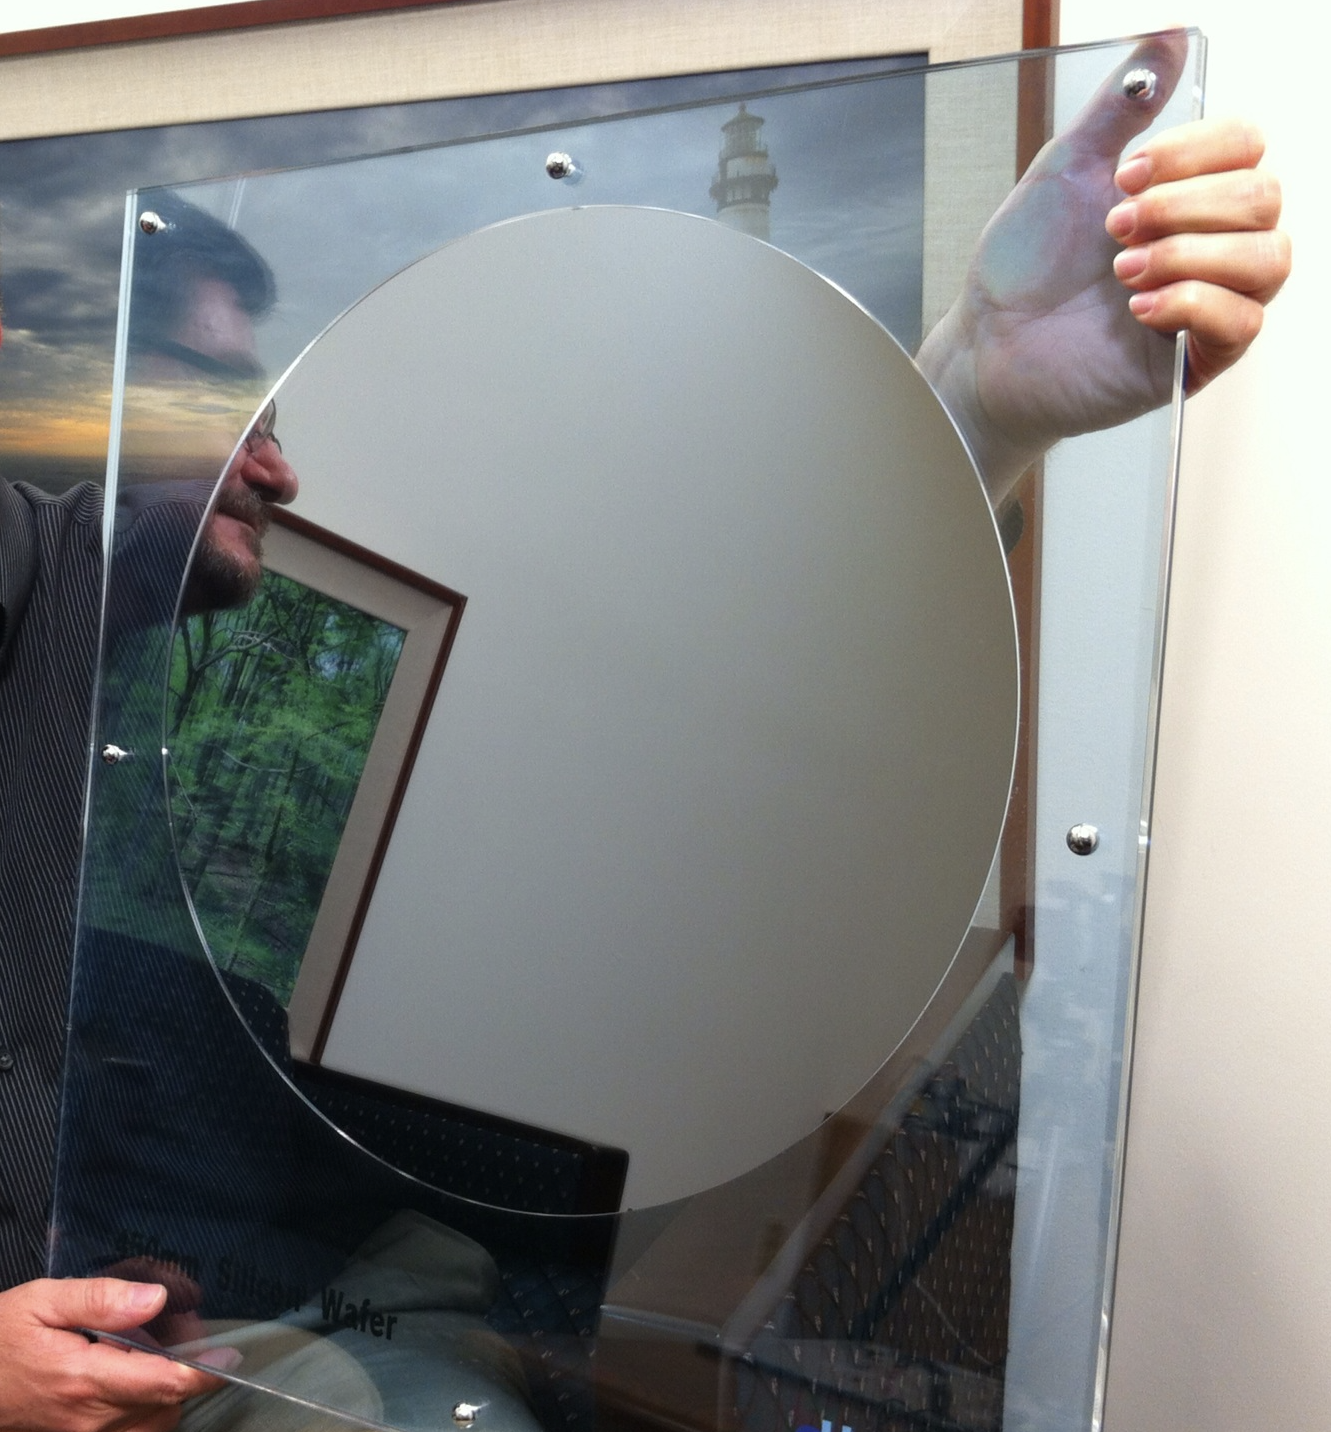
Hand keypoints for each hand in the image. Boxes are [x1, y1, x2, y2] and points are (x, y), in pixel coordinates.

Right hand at [0, 1278, 228, 1431]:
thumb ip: (100, 1299)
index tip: (233, 1356)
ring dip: (168, 1391)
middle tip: (187, 1332)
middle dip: (187, 1371)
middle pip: (165, 1404)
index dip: (204, 1372)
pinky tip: (139, 1378)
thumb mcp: (43, 1302)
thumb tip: (155, 1298)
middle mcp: (88, 1417)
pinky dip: (148, 1408)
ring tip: (160, 1351)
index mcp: (84, 1379)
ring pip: (152, 1422)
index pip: (163, 1383)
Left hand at [916, 31, 1288, 501]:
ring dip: (1190, 254)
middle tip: (1115, 224)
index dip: (1194, 151)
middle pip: (1262, 198)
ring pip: (1268, 260)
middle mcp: (1208, 247)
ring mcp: (1205, 305)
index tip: (1125, 175)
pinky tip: (1138, 307)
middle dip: (1185, 204)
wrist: (987, 343)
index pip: (1246, 148)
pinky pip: (1242, 324)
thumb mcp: (1068, 167)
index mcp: (1187, 195)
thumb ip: (1122, 106)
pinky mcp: (1191, 362)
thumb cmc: (1026, 266)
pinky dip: (1192, 304)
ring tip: (1122, 269)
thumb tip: (1170, 38)